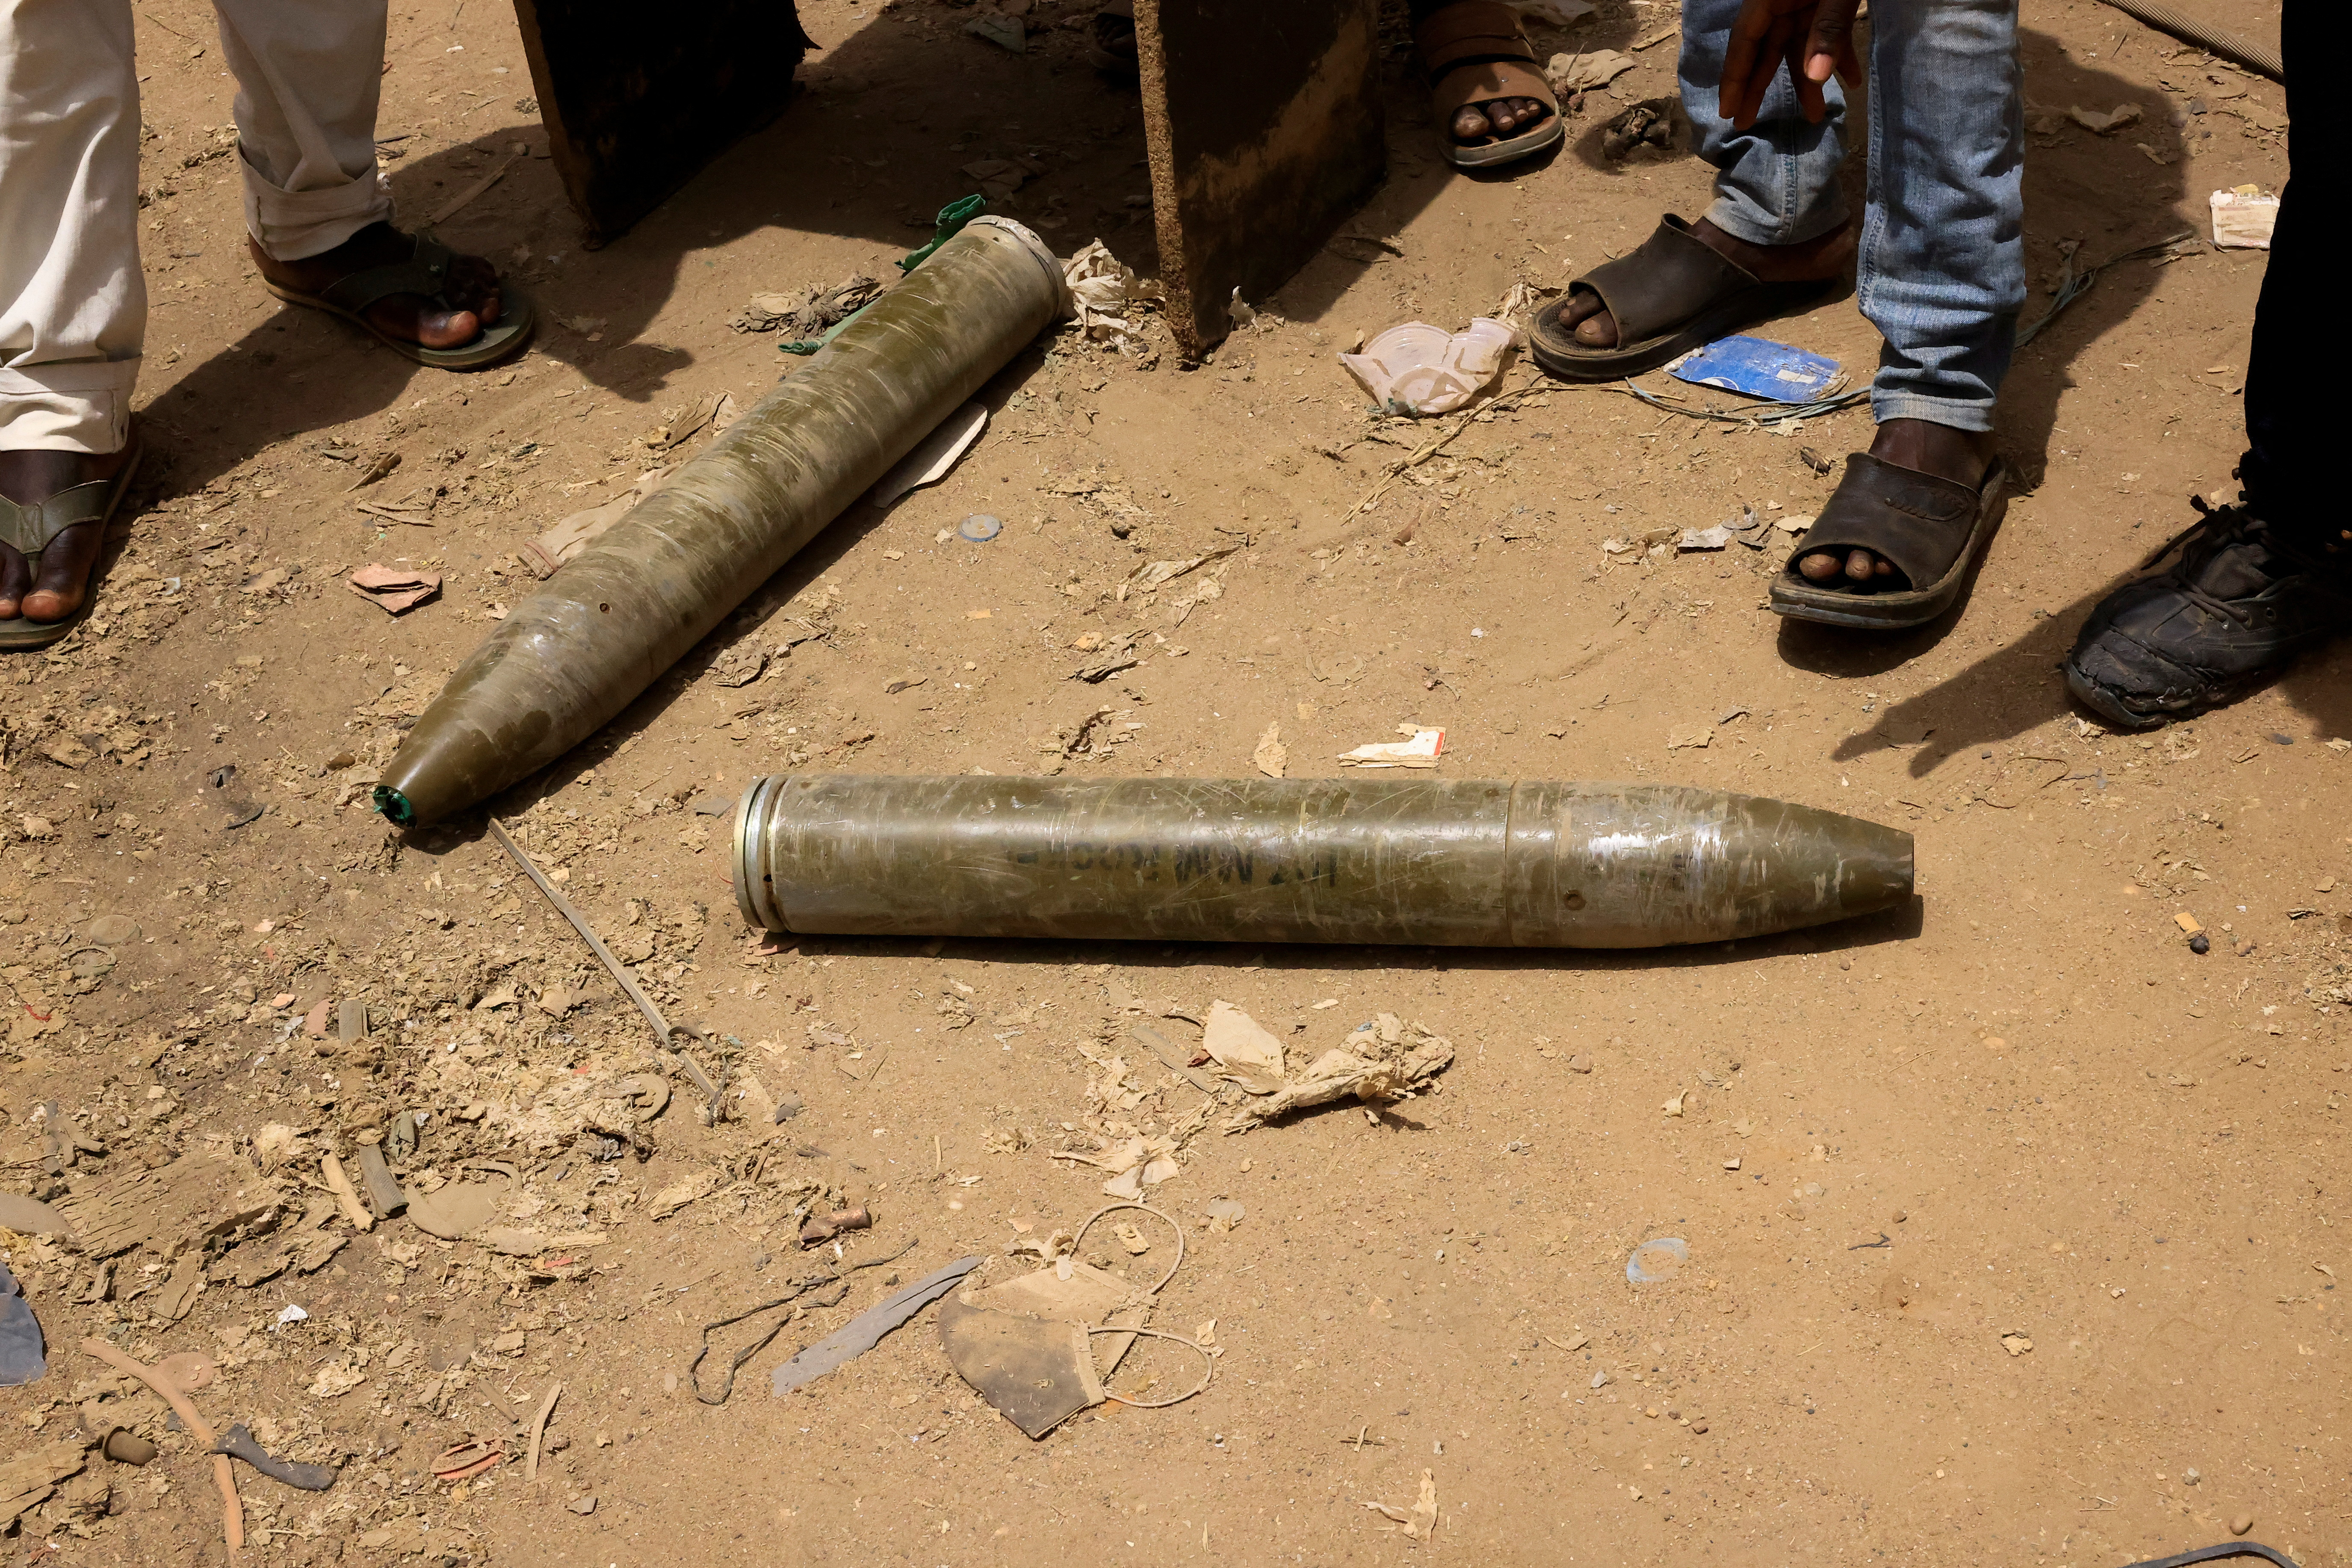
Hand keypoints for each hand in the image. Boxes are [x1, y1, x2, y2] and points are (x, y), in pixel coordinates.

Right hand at [1717, 0, 1862, 130]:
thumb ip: (1828, 29)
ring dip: (1810, 80)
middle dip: (1762, 87)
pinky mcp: (1828, 0)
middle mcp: (1783, 1)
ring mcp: (1806, 1)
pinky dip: (1839, 56)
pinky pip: (1828, 34)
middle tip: (1747, 124)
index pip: (1746, 41)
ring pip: (1800, 46)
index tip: (1729, 111)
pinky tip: (1852, 81)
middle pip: (1767, 49)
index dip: (1735, 77)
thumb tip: (1816, 78)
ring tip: (1815, 117)